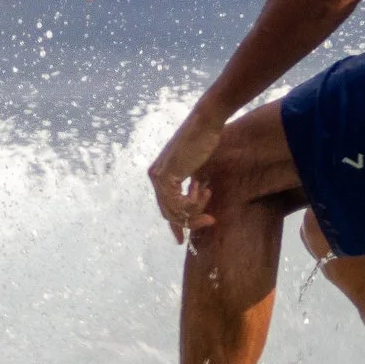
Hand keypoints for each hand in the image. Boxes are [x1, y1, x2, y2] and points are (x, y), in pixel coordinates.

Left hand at [147, 107, 224, 241]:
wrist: (206, 123)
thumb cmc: (205, 141)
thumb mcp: (196, 169)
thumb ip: (190, 187)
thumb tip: (194, 205)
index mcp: (159, 175)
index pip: (165, 207)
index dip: (175, 225)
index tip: (180, 240)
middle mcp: (154, 177)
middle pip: (168, 213)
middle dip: (190, 221)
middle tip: (210, 220)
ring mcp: (158, 177)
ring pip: (175, 211)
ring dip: (196, 209)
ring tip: (208, 193)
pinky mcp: (166, 176)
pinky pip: (179, 204)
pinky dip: (194, 202)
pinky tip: (203, 188)